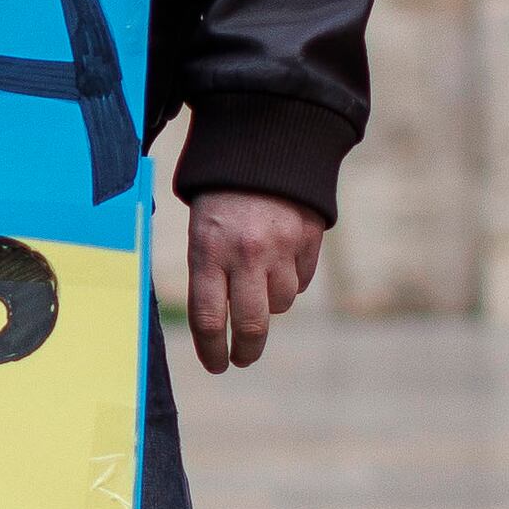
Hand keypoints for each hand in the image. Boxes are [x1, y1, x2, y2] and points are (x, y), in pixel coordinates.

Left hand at [187, 188, 325, 373]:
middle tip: (241, 358)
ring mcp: (281, 248)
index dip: (211, 350)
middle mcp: (246, 254)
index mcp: (209, 250)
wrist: (264, 144)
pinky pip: (301, 281)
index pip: (208, 318)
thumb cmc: (220, 193)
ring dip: (270, 304)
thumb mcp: (200, 228)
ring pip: (281, 304)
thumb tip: (213, 323)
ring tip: (258, 284)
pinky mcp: (308, 240)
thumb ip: (206, 271)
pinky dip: (291, 280)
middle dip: (245, 350)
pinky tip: (280, 262)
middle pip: (251, 325)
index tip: (216, 365)